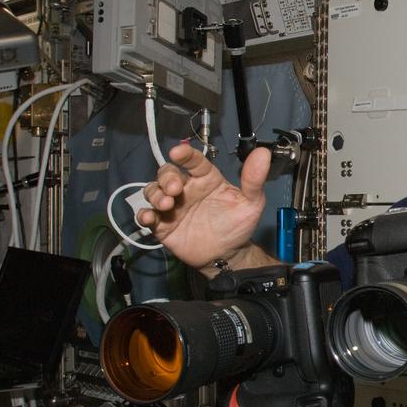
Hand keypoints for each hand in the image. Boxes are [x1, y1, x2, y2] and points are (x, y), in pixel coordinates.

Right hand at [139, 143, 270, 270]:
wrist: (227, 255)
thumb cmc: (237, 225)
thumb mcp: (251, 203)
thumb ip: (254, 180)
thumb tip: (263, 154)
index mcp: (206, 179)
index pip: (193, 161)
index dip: (185, 154)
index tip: (178, 152)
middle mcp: (186, 189)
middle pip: (167, 173)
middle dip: (167, 177)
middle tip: (175, 188)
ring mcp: (172, 206)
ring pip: (153, 191)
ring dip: (155, 194)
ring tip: (166, 204)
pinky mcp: (162, 224)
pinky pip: (146, 215)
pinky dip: (144, 214)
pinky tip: (149, 217)